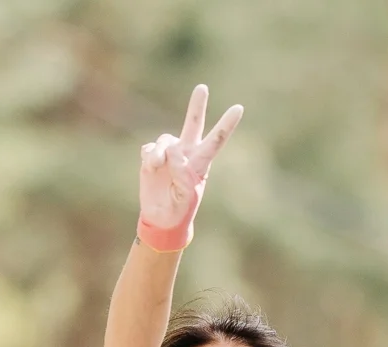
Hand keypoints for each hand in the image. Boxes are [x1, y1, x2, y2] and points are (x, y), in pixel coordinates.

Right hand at [137, 84, 242, 251]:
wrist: (161, 216)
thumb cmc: (179, 207)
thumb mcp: (186, 196)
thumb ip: (182, 174)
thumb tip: (173, 152)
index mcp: (200, 163)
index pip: (216, 141)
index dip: (226, 124)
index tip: (238, 108)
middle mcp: (186, 153)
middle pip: (193, 124)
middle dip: (197, 106)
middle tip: (202, 88)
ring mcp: (169, 153)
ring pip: (165, 140)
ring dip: (159, 153)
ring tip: (155, 167)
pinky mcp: (152, 156)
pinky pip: (150, 149)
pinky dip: (149, 158)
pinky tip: (150, 169)